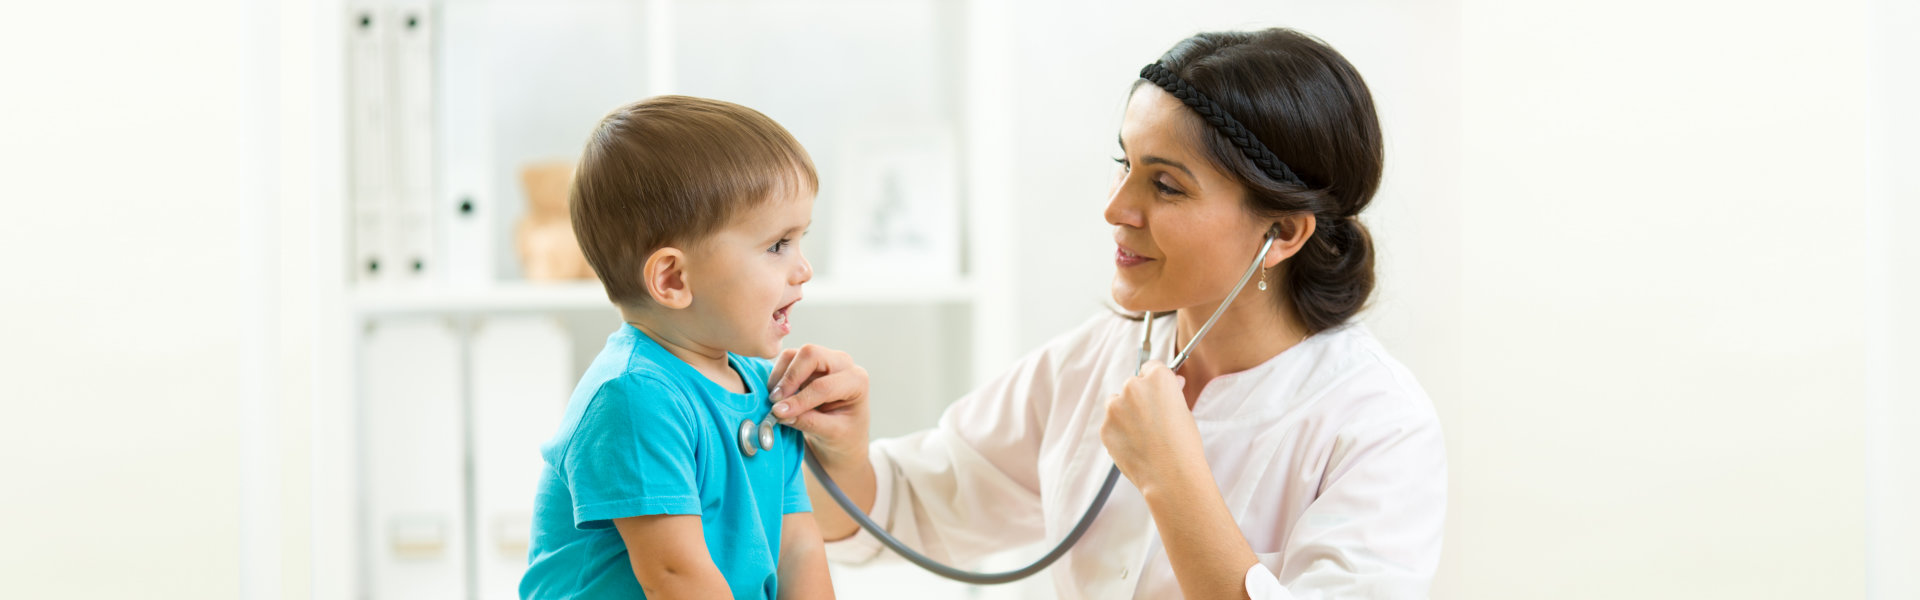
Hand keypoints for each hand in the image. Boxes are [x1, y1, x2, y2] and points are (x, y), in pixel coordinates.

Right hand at [767, 344, 871, 468]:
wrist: (846, 435)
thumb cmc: (846, 435)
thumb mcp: (832, 434)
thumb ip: (808, 422)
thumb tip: (780, 412)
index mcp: (857, 382)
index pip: (824, 385)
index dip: (800, 399)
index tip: (780, 413)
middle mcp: (842, 364)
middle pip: (811, 355)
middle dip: (789, 377)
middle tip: (775, 401)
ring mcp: (824, 360)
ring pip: (794, 355)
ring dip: (780, 376)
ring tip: (775, 400)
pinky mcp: (808, 364)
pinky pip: (787, 360)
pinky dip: (777, 376)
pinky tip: (777, 396)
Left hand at [1100, 360, 1202, 492]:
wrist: (1171, 475)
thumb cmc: (1184, 445)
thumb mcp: (1185, 411)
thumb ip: (1172, 393)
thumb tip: (1172, 382)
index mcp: (1157, 378)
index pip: (1151, 367)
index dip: (1156, 382)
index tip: (1157, 393)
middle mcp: (1133, 387)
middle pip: (1132, 385)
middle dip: (1139, 398)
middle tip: (1152, 421)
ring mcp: (1115, 407)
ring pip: (1117, 404)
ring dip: (1125, 414)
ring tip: (1143, 436)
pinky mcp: (1104, 427)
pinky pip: (1111, 424)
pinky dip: (1119, 432)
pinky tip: (1135, 446)